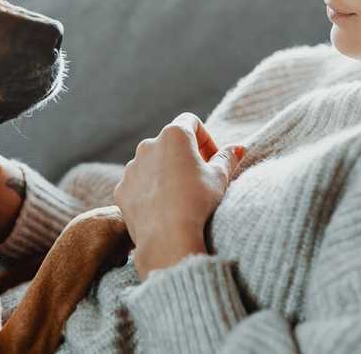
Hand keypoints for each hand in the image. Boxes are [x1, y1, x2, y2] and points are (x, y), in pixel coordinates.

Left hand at [113, 113, 245, 280]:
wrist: (167, 238)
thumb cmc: (197, 202)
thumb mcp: (220, 178)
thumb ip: (228, 158)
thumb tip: (238, 148)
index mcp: (174, 135)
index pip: (191, 122)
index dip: (205, 139)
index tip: (213, 160)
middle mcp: (148, 145)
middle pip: (169, 143)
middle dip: (185, 156)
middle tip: (199, 179)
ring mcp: (131, 167)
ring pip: (152, 163)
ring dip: (165, 173)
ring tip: (181, 197)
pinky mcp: (122, 189)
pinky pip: (138, 184)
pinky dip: (150, 190)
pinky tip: (163, 209)